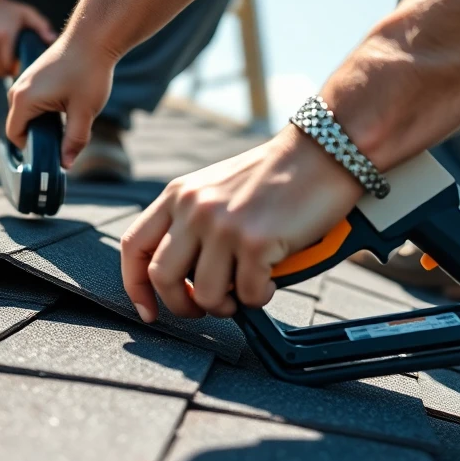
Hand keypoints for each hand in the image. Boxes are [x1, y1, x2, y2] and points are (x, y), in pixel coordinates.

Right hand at [0, 0, 56, 76]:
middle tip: (13, 67)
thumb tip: (52, 39)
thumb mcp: (27, 14)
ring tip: (4, 65)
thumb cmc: (9, 10)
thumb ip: (41, 26)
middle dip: (7, 71)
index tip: (20, 65)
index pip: (9, 65)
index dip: (16, 69)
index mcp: (4, 35)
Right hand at [6, 38, 114, 164]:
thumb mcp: (84, 112)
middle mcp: (18, 89)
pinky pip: (32, 100)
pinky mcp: (34, 74)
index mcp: (24, 100)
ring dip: (44, 121)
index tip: (54, 151)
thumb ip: (74, 141)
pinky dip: (45, 109)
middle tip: (66, 136)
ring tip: (69, 118)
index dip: (32, 149)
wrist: (93, 36)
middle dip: (39, 136)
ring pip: (26, 113)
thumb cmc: (88, 72)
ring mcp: (24, 79)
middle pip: (19, 125)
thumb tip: (66, 164)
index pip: (15, 136)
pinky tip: (67, 105)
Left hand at [121, 125, 363, 321]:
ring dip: (225, 305)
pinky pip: (247, 295)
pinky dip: (260, 298)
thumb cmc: (277, 175)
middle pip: (162, 278)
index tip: (148, 309)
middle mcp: (194, 209)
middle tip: (204, 308)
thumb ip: (193, 221)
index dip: (135, 286)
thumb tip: (184, 277)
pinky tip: (271, 281)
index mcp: (178, 195)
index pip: (134, 246)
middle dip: (181, 305)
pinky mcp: (255, 242)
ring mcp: (222, 226)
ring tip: (243, 294)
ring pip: (204, 294)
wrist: (325, 151)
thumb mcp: (216, 188)